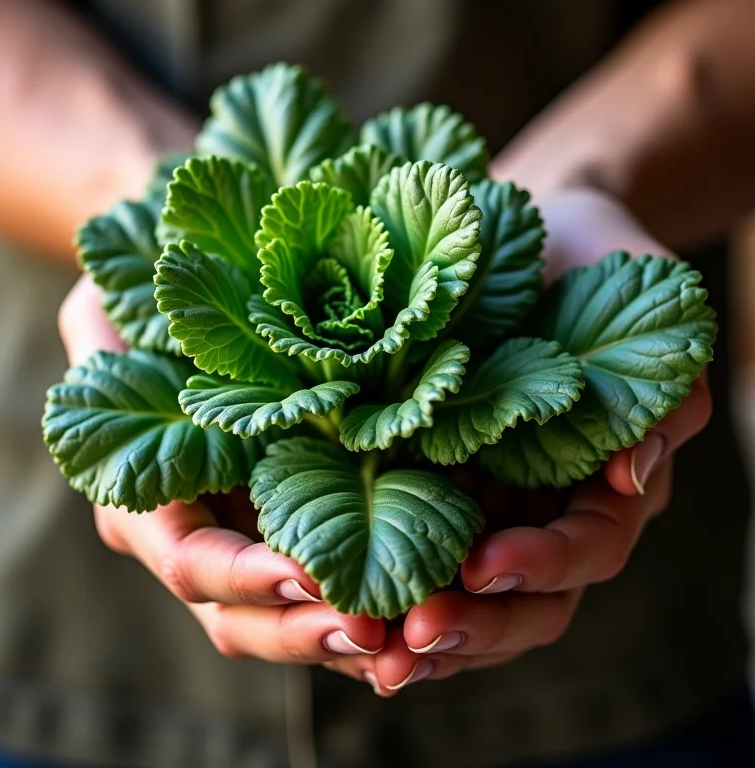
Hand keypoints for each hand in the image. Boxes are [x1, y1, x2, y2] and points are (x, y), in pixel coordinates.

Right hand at [58, 276, 383, 672]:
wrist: (201, 332)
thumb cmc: (155, 320)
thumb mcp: (113, 315)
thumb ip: (99, 345)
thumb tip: (96, 368)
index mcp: (153, 503)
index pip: (191, 561)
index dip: (245, 577)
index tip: (309, 577)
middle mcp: (204, 539)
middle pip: (243, 618)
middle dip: (305, 632)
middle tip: (376, 632)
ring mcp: (254, 547)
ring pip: (291, 622)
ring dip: (346, 642)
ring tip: (408, 644)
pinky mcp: (302, 537)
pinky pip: (329, 597)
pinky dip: (369, 616)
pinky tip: (418, 618)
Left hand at [359, 187, 711, 694]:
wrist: (539, 228)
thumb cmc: (599, 263)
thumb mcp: (647, 312)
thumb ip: (662, 394)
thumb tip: (634, 476)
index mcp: (598, 480)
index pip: (586, 548)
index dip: (543, 566)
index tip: (483, 567)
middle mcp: (541, 504)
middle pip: (523, 600)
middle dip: (474, 626)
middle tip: (411, 640)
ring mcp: (482, 498)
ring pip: (462, 595)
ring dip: (419, 629)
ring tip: (366, 650)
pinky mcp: (425, 478)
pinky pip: (405, 546)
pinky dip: (378, 582)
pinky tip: (330, 598)